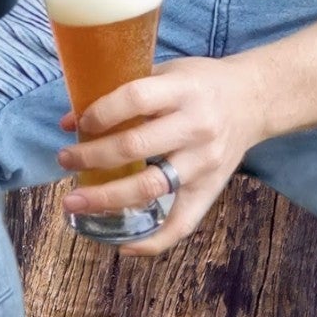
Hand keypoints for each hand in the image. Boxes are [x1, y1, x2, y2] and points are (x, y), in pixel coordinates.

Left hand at [57, 54, 264, 255]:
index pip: (136, 99)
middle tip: (64, 161)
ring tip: (73, 202)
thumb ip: (122, 92)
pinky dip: (152, 241)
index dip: (102, 112)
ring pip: (152, 188)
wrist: (253, 100)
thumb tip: (69, 121)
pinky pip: (182, 224)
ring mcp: (205, 162)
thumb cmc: (199, 83)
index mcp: (183, 90)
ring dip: (107, 198)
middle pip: (136, 147)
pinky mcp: (211, 189)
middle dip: (92, 158)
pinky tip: (121, 245)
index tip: (78, 123)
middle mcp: (196, 127)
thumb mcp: (166, 71)